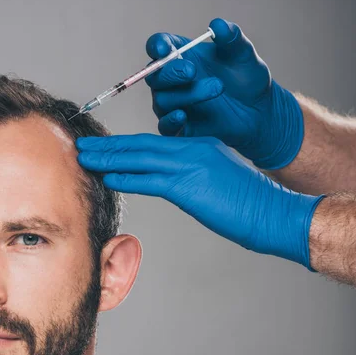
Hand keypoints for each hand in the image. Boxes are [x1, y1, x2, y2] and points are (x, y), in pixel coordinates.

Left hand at [76, 135, 323, 267]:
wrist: (271, 211)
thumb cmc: (251, 202)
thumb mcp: (222, 179)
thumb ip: (199, 175)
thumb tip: (179, 184)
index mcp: (200, 145)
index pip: (155, 143)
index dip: (127, 145)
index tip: (108, 148)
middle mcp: (192, 148)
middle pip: (141, 145)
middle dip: (110, 146)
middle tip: (84, 146)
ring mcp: (190, 164)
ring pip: (140, 157)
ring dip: (109, 158)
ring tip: (84, 158)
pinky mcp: (188, 185)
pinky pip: (149, 180)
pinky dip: (126, 177)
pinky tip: (107, 177)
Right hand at [145, 18, 303, 169]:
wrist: (259, 112)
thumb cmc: (248, 79)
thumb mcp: (244, 55)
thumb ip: (232, 38)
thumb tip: (217, 25)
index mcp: (181, 54)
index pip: (159, 46)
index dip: (157, 46)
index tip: (164, 48)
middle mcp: (172, 80)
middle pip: (155, 75)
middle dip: (171, 72)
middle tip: (192, 71)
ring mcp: (174, 105)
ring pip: (163, 100)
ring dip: (187, 94)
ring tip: (218, 88)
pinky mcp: (179, 128)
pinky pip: (165, 126)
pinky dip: (170, 121)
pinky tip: (182, 116)